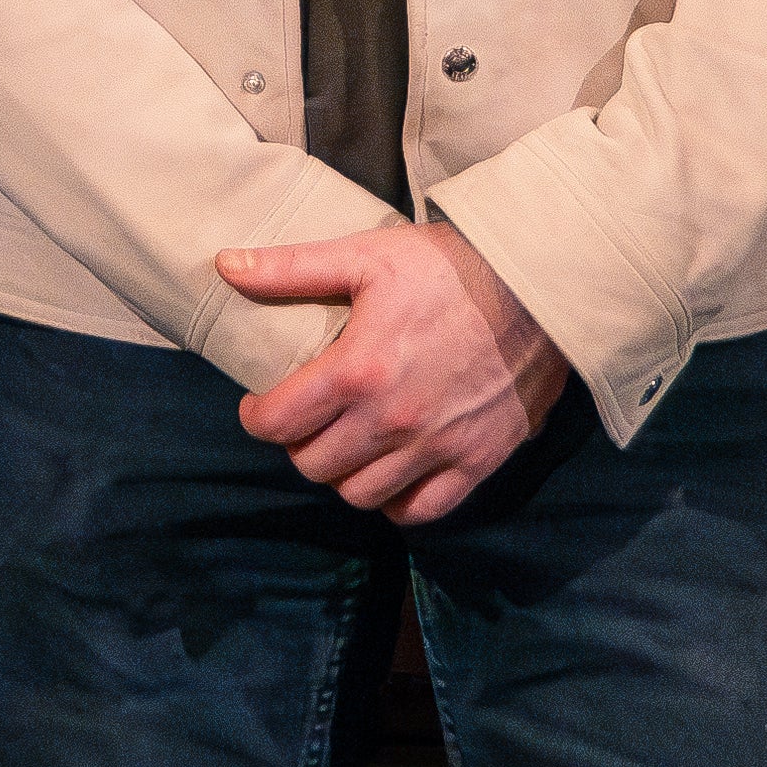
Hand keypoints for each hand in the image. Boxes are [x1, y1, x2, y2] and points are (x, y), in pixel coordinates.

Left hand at [222, 217, 577, 525]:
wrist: (540, 286)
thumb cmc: (452, 267)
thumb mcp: (367, 256)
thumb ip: (292, 269)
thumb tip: (226, 265)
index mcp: (358, 371)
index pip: (279, 423)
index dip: (258, 418)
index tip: (261, 406)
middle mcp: (393, 421)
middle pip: (314, 466)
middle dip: (298, 445)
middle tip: (306, 422)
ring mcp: (437, 447)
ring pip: (361, 495)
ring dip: (343, 475)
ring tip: (346, 446)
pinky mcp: (477, 461)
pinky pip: (421, 510)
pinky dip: (397, 502)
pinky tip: (391, 474)